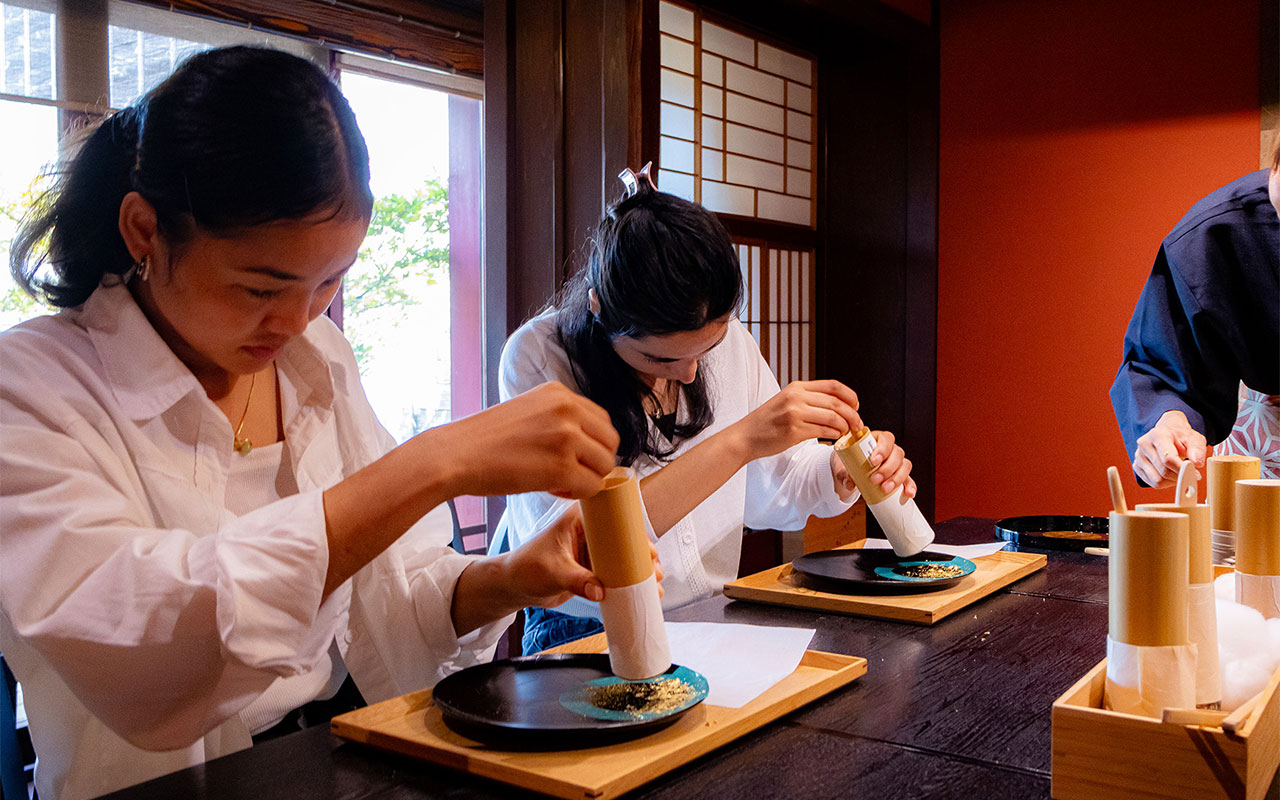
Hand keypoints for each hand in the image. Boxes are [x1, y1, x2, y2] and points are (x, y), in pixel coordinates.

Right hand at [433, 381, 618, 499]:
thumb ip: (558, 418)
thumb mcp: (527, 411)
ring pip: (604, 465)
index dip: (592, 444)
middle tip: (569, 473)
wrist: (454, 455)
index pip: (602, 420)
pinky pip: (592, 486)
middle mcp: (567, 409)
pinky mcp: (562, 467)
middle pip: (610, 442)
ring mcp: (567, 437)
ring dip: (586, 479)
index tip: (573, 457)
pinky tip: (553, 490)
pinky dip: (577, 494)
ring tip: (558, 482)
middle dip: (595, 462)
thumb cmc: (484, 440)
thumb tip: (587, 442)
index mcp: (559, 393)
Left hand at [504, 505, 663, 608]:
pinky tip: (642, 590)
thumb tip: (600, 591)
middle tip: (654, 569)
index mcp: (579, 520)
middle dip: (643, 554)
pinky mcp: (591, 568)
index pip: (613, 518)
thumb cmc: (525, 568)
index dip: (633, 531)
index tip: (646, 547)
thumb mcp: (553, 572)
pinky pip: (616, 573)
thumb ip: (577, 581)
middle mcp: (588, 532)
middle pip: (624, 539)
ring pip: (623, 557)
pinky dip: (629, 581)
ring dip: (639, 569)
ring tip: (654, 582)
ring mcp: (591, 551)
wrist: (513, 586)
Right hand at [737, 380, 861, 460]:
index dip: (850, 396)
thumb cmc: (768, 421)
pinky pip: (823, 432)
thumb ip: (808, 399)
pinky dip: (834, 435)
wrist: (746, 436)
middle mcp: (796, 397)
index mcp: (797, 387)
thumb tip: (837, 405)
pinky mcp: (794, 431)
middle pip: (836, 403)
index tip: (856, 405)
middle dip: (852, 414)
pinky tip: (835, 438)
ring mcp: (795, 414)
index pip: (833, 386)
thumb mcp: (787, 400)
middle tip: (857, 423)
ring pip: (833, 418)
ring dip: (845, 427)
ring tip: (847, 432)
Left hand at [833, 429, 914, 503]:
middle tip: (875, 479)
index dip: (882, 449)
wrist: (854, 473)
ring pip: (905, 466)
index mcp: (878, 440)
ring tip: (885, 488)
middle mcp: (891, 449)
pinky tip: (908, 493)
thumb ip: (846, 474)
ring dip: (897, 478)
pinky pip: (909, 479)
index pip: (886, 439)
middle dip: (887, 468)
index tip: (873, 461)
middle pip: (897, 454)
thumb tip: (849, 484)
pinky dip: (910, 486)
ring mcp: (898, 462)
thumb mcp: (847, 467)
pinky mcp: (901, 475)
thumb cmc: (852, 464)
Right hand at [1133, 410, 1206, 487]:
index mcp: (1157, 435)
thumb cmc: (1181, 437)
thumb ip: (1197, 450)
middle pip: (1163, 471)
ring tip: (1181, 473)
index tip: (1196, 474)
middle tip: (1192, 475)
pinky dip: (1166, 483)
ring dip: (1173, 481)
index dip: (1183, 470)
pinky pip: (1153, 483)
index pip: (1168, 459)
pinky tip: (1172, 475)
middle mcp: (1144, 445)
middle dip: (1180, 477)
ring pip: (1157, 480)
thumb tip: (1197, 464)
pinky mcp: (1137, 466)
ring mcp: (1138, 456)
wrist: (1168, 433)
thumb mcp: (1194, 438)